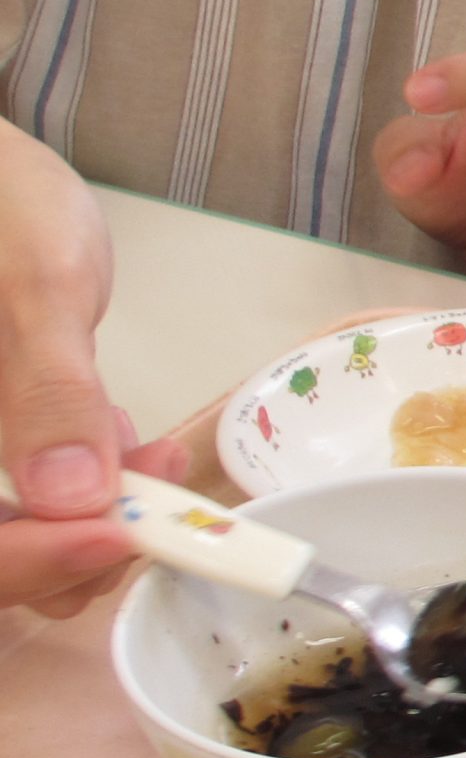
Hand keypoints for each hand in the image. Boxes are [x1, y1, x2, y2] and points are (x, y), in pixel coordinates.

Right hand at [0, 127, 188, 612]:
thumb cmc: (0, 197)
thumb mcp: (34, 279)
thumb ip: (46, 388)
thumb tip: (71, 494)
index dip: (32, 560)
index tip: (120, 537)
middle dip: (74, 550)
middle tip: (159, 509)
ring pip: (17, 531)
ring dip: (93, 522)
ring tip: (157, 466)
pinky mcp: (0, 437)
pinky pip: (33, 494)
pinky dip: (90, 490)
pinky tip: (132, 451)